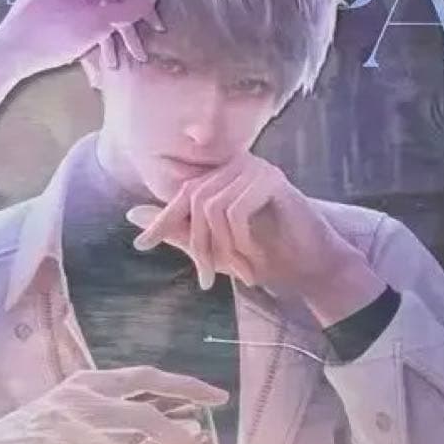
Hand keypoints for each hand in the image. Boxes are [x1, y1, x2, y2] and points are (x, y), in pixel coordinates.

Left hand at [0, 0, 162, 78]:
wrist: (7, 55)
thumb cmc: (53, 35)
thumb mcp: (98, 23)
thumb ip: (128, 10)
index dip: (141, 5)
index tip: (155, 26)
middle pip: (105, 0)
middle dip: (123, 30)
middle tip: (138, 52)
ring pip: (88, 13)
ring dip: (106, 39)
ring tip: (115, 65)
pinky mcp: (40, 12)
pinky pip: (72, 20)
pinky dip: (85, 38)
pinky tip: (93, 62)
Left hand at [126, 155, 386, 325]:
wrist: (312, 267)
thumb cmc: (266, 256)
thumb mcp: (213, 247)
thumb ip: (177, 230)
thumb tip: (131, 214)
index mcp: (223, 176)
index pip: (182, 193)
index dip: (162, 220)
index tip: (141, 246)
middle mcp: (237, 164)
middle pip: (194, 201)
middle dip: (198, 246)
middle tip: (207, 279)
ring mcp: (256, 168)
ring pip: (212, 208)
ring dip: (222, 249)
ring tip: (239, 272)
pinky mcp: (272, 180)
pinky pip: (234, 210)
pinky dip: (240, 241)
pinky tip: (253, 258)